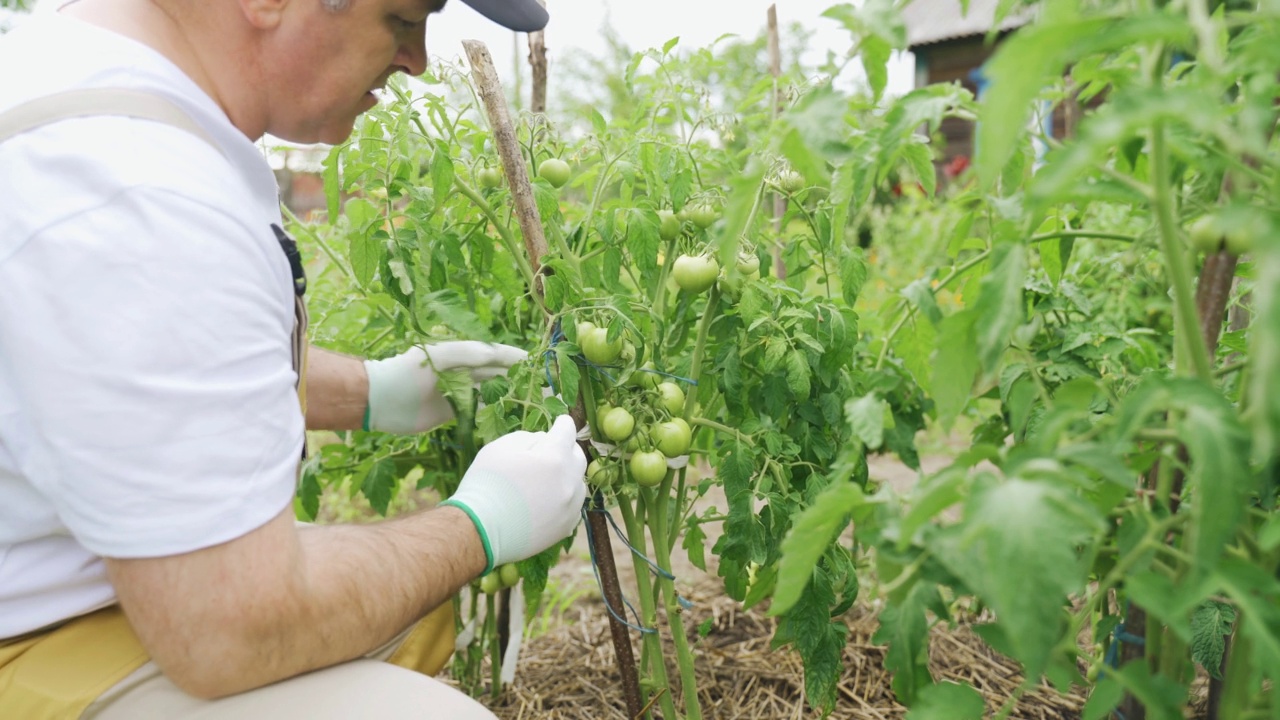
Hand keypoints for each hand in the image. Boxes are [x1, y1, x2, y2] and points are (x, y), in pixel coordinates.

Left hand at [363, 342, 526, 433]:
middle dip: (522, 380)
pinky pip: (480, 411)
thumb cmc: (407, 372)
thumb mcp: (439, 357)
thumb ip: (470, 354)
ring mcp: (460, 391)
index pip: (499, 355)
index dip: (520, 360)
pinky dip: (495, 413)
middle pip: (500, 374)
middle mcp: (464, 371)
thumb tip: (500, 355)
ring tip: (535, 405)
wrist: (380, 399)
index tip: (542, 367)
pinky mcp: (454, 411)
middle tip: (546, 391)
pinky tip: (511, 418)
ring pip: (492, 393)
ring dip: (512, 397)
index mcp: (463, 353)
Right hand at [441, 415, 586, 570]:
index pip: (567, 432)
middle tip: (552, 450)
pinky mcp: (566, 528)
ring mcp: (570, 507)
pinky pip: (573, 506)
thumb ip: (529, 438)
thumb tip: (545, 441)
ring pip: (578, 483)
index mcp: (554, 458)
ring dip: (567, 476)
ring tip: (547, 479)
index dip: (562, 424)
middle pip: (577, 457)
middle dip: (567, 449)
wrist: (480, 531)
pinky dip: (565, 499)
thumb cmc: (486, 484)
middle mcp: (569, 482)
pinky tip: (548, 501)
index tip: (561, 422)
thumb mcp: (501, 447)